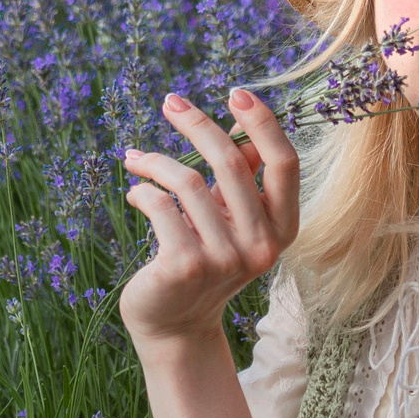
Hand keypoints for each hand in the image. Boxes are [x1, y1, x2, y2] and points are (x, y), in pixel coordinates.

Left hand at [117, 89, 298, 353]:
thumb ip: (242, 180)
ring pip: (188, 181)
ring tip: (135, 160)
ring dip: (155, 162)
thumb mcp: (232, 220)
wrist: (173, 324)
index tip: (235, 92)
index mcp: (282, 230)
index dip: (263, 123)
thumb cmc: (203, 260)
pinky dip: (142, 192)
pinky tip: (134, 194)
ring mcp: (224, 259)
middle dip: (198, 124)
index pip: (284, 164)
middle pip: (231, 162)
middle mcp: (260, 246)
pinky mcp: (184, 266)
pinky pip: (160, 206)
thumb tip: (243, 129)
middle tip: (170, 102)